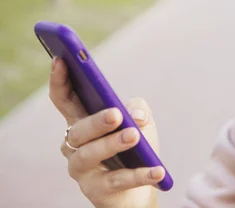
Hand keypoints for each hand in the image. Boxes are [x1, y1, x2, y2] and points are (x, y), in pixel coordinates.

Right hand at [49, 57, 162, 207]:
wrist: (137, 191)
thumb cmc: (135, 149)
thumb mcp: (140, 123)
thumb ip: (138, 110)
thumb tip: (136, 116)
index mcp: (81, 121)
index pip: (64, 99)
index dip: (59, 80)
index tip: (61, 60)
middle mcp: (74, 145)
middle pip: (78, 129)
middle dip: (96, 121)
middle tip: (116, 113)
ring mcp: (82, 170)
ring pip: (90, 155)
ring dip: (113, 144)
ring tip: (135, 136)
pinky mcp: (96, 191)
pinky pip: (118, 180)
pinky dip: (140, 174)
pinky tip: (158, 170)